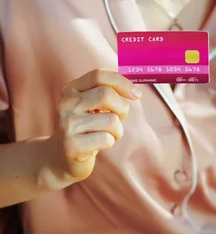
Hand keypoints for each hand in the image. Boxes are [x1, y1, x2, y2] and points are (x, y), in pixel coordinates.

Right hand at [40, 69, 141, 189]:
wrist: (61, 157)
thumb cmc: (86, 127)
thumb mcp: (92, 105)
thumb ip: (109, 91)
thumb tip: (134, 91)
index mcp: (71, 89)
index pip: (98, 75)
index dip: (121, 82)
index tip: (136, 93)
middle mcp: (66, 104)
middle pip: (106, 94)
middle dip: (122, 107)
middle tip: (120, 117)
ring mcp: (67, 125)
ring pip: (111, 119)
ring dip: (118, 129)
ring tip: (108, 133)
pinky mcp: (71, 145)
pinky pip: (106, 138)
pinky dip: (111, 141)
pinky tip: (100, 144)